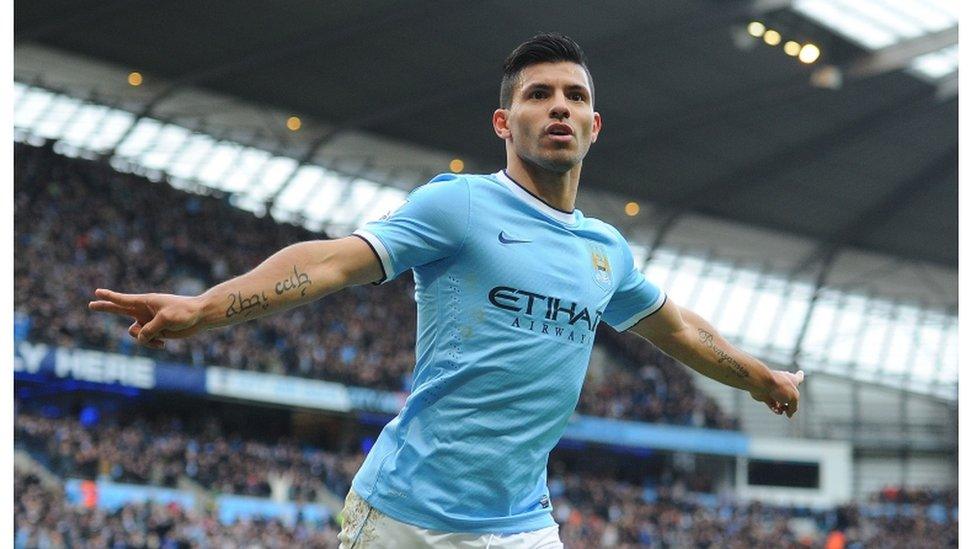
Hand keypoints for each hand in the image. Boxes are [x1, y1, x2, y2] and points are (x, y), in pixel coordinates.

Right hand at [88, 288, 205, 348]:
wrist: (200, 317)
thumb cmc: (184, 312)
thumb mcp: (165, 320)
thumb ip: (149, 330)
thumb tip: (140, 339)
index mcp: (146, 301)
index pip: (123, 299)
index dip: (109, 296)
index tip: (96, 292)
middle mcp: (144, 311)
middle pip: (119, 310)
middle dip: (105, 308)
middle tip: (91, 304)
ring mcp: (148, 321)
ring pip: (135, 334)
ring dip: (145, 339)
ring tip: (161, 336)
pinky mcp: (155, 331)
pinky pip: (146, 341)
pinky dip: (152, 343)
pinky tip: (164, 343)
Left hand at [751, 370, 803, 418]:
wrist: (760, 384)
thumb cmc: (778, 386)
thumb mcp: (793, 398)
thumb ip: (794, 407)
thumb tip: (789, 415)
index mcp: (792, 380)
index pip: (798, 377)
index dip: (800, 376)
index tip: (800, 373)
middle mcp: (783, 384)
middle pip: (790, 395)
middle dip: (791, 403)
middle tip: (789, 409)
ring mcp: (774, 390)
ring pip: (781, 402)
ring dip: (783, 408)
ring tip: (782, 410)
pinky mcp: (766, 396)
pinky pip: (773, 405)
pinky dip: (776, 410)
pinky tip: (777, 411)